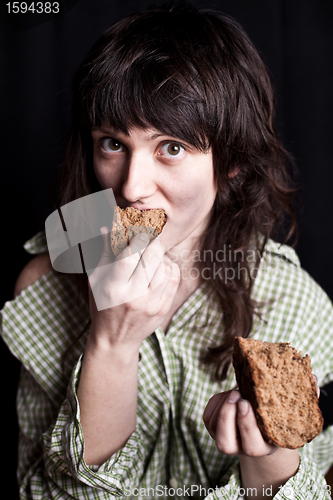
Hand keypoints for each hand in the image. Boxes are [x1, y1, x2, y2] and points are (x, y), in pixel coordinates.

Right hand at [88, 228, 179, 353]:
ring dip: (161, 256)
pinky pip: (174, 279)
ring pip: (165, 267)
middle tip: (151, 238)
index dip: (136, 241)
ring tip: (153, 255)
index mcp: (114, 289)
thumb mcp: (96, 282)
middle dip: (153, 243)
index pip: (128, 258)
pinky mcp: (163, 308)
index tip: (140, 231)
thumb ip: (103, 254)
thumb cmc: (102, 306)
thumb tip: (107, 228)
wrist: (116, 340)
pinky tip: (162, 266)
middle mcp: (134, 297)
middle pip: (152, 260)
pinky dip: (170, 267)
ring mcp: (151, 304)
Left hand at [203, 390, 299, 497]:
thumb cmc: (278, 416)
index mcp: (262, 448)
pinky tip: (227, 394)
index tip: (247, 402)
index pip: (251, 445)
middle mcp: (241, 448)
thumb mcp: (290, 411)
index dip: (246, 424)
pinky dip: (215, 402)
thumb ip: (302, 398)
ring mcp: (225, 439)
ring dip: (222, 406)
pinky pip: (208, 416)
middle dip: (228, 416)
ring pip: (214, 427)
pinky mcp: (213, 428)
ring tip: (234, 391)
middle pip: (225, 443)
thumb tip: (312, 379)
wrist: (262, 426)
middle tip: (237, 394)